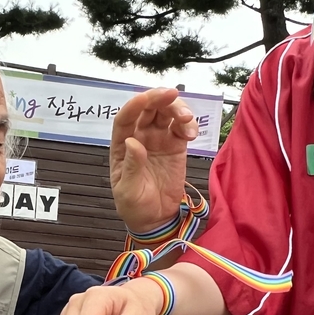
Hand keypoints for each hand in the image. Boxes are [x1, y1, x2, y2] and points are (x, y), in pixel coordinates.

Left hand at [111, 88, 197, 233]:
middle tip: (173, 95)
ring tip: (187, 119)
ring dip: (177, 109)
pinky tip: (191, 133)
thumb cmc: (134, 206)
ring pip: (166, 114)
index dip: (135, 105)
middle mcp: (140, 137)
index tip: (146, 98)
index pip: (125, 118)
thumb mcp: (128, 190)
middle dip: (159, 98)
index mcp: (122, 145)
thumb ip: (132, 166)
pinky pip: (182, 128)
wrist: (155, 219)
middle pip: (148, 109)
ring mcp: (159, 140)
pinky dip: (188, 125)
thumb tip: (133, 142)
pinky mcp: (176, 146)